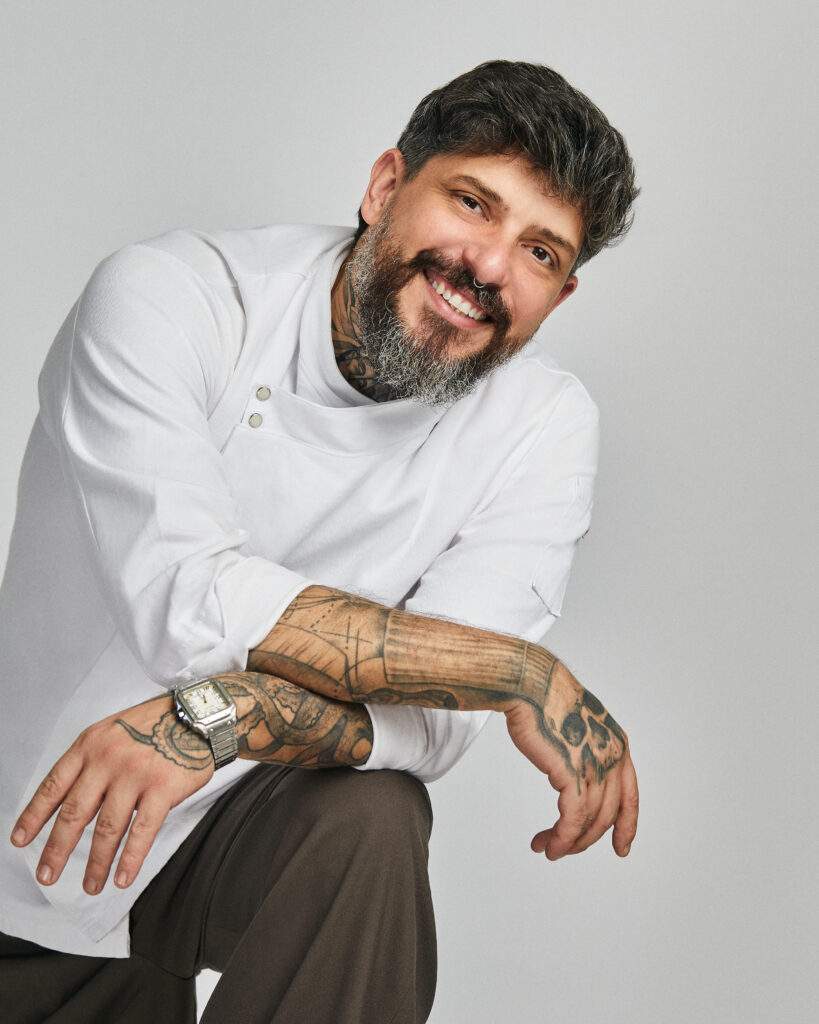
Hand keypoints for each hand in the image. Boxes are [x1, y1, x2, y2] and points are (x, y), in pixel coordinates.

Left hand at [8, 693, 213, 894]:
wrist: (197, 715)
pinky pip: (142, 831)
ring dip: (96, 863)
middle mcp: (108, 759)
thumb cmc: (154, 725)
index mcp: (90, 745)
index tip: (20, 840)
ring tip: (91, 885)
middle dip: (57, 849)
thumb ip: (91, 763)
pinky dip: (130, 859)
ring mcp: (135, 774)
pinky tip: (122, 878)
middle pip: (75, 813)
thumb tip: (69, 806)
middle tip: (46, 875)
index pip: (53, 785)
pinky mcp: (163, 788)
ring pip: (107, 828)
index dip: (34, 816)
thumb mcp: (112, 732)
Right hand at [505, 660, 638, 859]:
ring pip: (588, 822)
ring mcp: (595, 766)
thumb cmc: (546, 701)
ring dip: (567, 842)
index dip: (627, 826)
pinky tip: (547, 844)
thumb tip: (572, 777)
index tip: (622, 848)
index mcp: (618, 746)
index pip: (630, 797)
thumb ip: (584, 753)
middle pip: (606, 815)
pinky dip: (561, 838)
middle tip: (561, 849)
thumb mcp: (577, 728)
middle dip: (584, 839)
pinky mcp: (572, 773)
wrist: (532, 685)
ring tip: (547, 848)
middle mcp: (613, 758)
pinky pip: (571, 820)